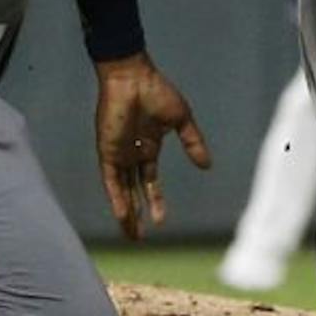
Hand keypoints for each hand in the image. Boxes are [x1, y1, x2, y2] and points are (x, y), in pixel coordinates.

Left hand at [93, 53, 211, 239]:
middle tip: (139, 238)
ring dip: (126, 213)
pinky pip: (111, 179)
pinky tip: (122, 214)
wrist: (133, 77)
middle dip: (137, 215)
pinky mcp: (108, 150)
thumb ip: (193, 142)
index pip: (150, 181)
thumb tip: (207, 165)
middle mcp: (132, 154)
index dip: (156, 201)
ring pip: (121, 190)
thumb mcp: (182, 120)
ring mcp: (119, 153)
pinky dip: (117, 197)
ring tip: (132, 235)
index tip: (161, 221)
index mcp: (149, 147)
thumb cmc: (157, 91)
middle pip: (134, 191)